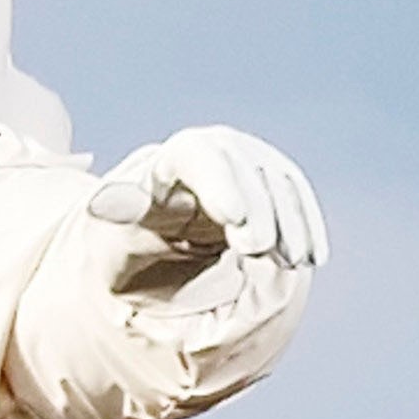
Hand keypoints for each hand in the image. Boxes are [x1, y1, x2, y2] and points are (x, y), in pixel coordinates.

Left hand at [86, 127, 326, 276]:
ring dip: (289, 220)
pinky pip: (294, 197)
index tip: (236, 220)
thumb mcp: (107, 239)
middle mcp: (208, 155)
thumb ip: (115, 224)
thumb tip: (104, 203)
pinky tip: (314, 256)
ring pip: (276, 180)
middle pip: (243, 166)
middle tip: (261, 251)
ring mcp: (243, 167)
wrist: (148, 247)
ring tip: (292, 263)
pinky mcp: (267, 187)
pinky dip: (306, 225)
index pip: (195, 156)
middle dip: (258, 208)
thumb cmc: (123, 248)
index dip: (219, 183)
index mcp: (164, 166)